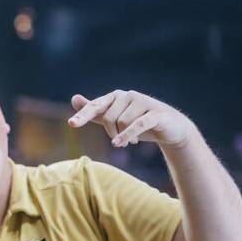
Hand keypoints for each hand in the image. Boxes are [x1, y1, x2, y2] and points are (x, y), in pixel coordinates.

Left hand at [68, 90, 195, 148]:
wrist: (170, 128)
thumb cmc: (139, 123)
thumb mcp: (114, 118)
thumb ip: (95, 111)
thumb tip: (74, 99)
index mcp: (115, 97)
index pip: (95, 106)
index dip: (83, 116)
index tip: (71, 124)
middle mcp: (127, 95)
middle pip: (108, 118)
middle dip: (111, 133)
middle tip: (119, 141)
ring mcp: (142, 102)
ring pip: (122, 123)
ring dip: (123, 137)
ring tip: (131, 141)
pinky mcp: (155, 113)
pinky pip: (137, 125)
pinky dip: (128, 135)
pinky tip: (121, 144)